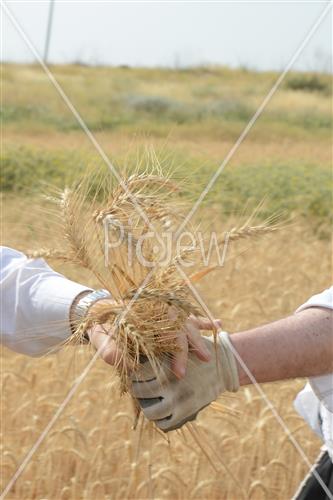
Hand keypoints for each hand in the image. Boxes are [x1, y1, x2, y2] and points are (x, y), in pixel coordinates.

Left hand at [87, 298, 219, 375]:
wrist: (99, 309)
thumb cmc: (101, 325)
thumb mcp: (99, 337)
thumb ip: (108, 351)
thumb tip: (129, 367)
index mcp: (144, 315)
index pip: (167, 331)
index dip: (176, 351)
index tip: (179, 372)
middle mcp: (157, 311)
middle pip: (181, 327)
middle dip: (193, 346)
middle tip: (201, 364)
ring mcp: (164, 311)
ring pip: (187, 322)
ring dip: (200, 335)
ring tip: (211, 352)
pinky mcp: (167, 314)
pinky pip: (188, 316)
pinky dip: (202, 320)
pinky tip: (217, 323)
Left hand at [130, 331, 238, 431]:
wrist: (224, 365)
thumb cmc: (199, 348)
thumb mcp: (180, 341)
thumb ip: (159, 345)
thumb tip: (130, 349)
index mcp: (167, 361)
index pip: (138, 371)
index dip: (131, 372)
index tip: (131, 371)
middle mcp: (171, 381)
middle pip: (139, 391)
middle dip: (135, 389)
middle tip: (135, 385)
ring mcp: (179, 398)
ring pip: (150, 411)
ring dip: (145, 407)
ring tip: (145, 401)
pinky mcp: (187, 411)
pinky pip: (165, 423)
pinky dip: (159, 420)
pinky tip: (158, 412)